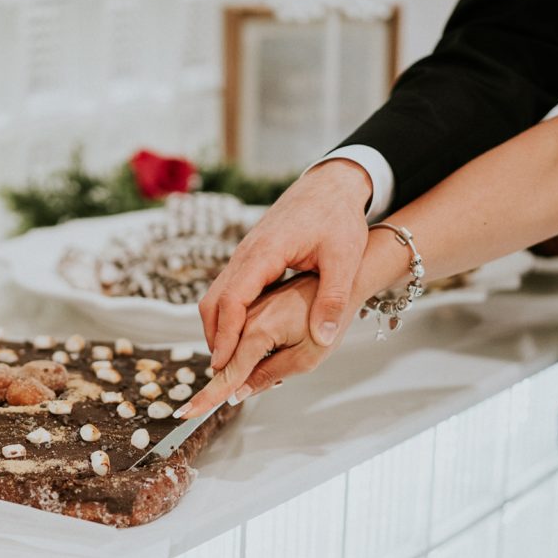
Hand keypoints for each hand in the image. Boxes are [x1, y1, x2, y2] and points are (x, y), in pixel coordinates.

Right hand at [198, 159, 370, 369]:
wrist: (331, 185)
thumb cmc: (338, 217)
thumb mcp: (344, 259)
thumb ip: (332, 298)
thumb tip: (324, 337)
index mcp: (264, 253)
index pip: (232, 300)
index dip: (226, 334)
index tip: (224, 364)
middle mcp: (245, 254)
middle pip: (213, 301)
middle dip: (214, 337)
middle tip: (222, 371)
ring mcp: (244, 255)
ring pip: (217, 296)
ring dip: (219, 327)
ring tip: (229, 359)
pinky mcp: (250, 259)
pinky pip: (228, 289)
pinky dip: (227, 314)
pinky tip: (241, 334)